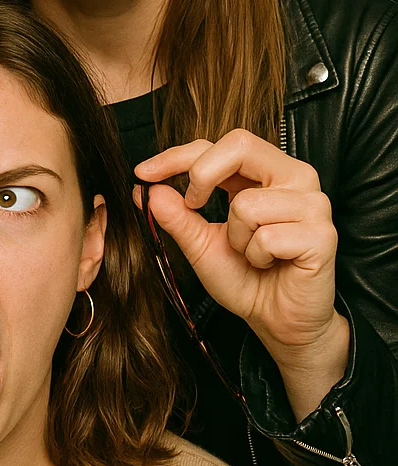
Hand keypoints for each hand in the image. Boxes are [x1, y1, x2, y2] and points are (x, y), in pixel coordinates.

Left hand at [136, 129, 348, 417]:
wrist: (276, 320)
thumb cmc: (243, 277)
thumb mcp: (199, 243)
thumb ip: (175, 214)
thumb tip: (146, 189)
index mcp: (264, 171)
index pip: (217, 145)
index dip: (176, 156)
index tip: (142, 174)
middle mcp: (294, 177)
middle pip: (240, 145)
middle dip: (202, 176)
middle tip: (194, 207)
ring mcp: (313, 204)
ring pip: (247, 203)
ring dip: (235, 237)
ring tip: (252, 252)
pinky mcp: (323, 235)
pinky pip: (267, 237)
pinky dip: (256, 256)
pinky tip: (270, 264)